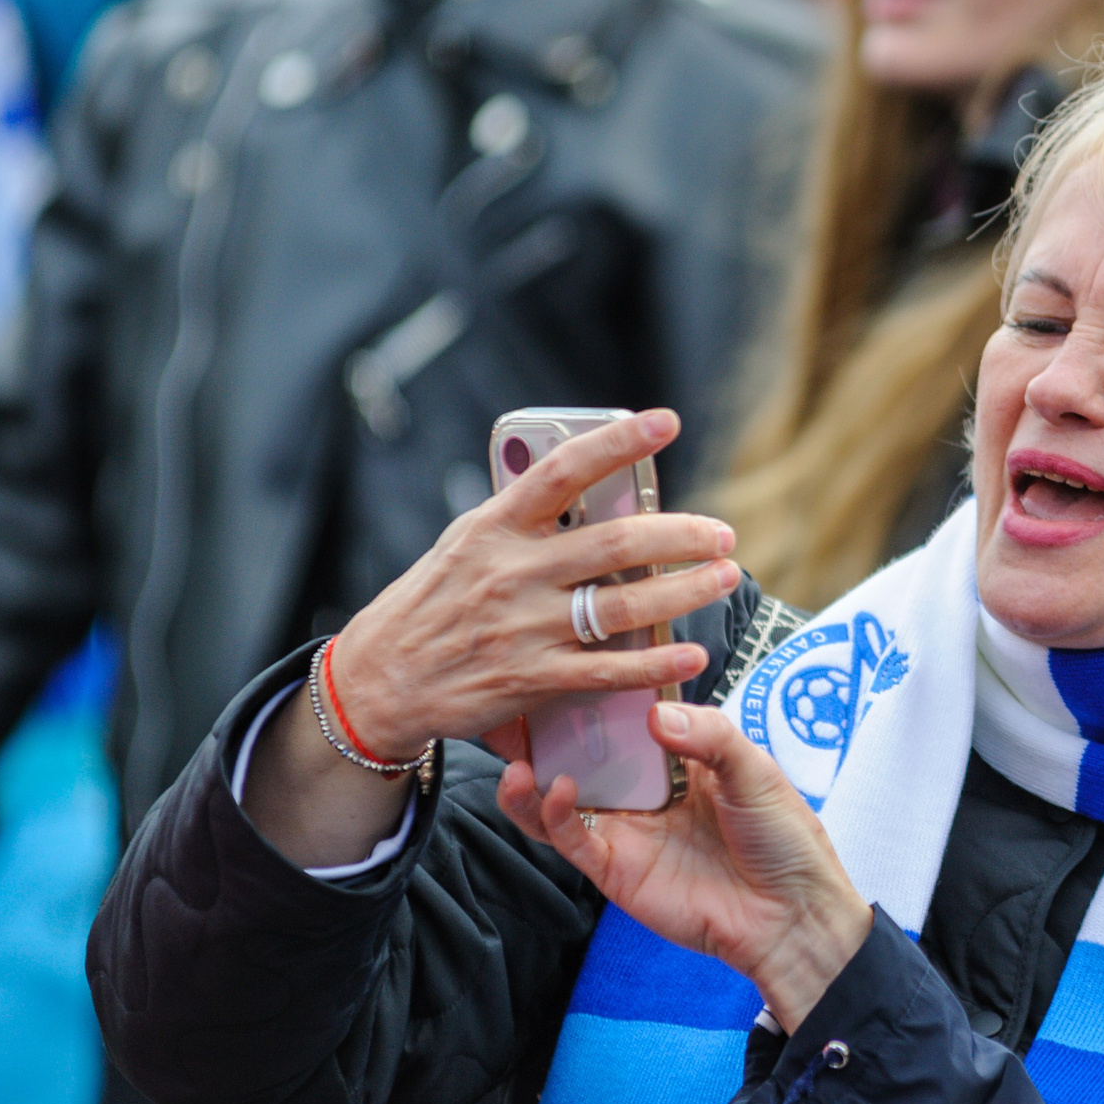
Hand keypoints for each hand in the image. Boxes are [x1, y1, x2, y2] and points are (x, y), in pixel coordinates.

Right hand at [328, 409, 741, 756]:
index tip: (665, 421)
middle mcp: (513, 572)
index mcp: (495, 527)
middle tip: (722, 533)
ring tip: (725, 576)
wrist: (379, 681)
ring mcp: (524, 628)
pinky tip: (690, 653)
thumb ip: (521, 521)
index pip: (563, 470)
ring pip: (625, 604)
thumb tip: (584, 491)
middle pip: (617, 542)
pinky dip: (656, 664)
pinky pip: (608, 670)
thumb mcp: (464, 545)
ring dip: (686, 590)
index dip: (618, 442)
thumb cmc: (429, 605)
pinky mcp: (531, 679)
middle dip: (682, 535)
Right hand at [500, 701, 871, 1030]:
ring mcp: (627, 829)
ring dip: (533, 780)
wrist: (792, 914)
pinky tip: (556, 792)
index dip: (595, 696)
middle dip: (545, 734)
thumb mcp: (756, 772)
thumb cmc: (784, 838)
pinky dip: (555, 817)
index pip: (625, 717)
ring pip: (561, 800)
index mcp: (678, 757)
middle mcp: (644, 790)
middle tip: (517, 707)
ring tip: (517, 756)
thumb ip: (710, 736)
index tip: (565, 665)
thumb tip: (655, 713)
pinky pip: (574, 839)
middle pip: (581, 756)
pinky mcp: (617, 869)